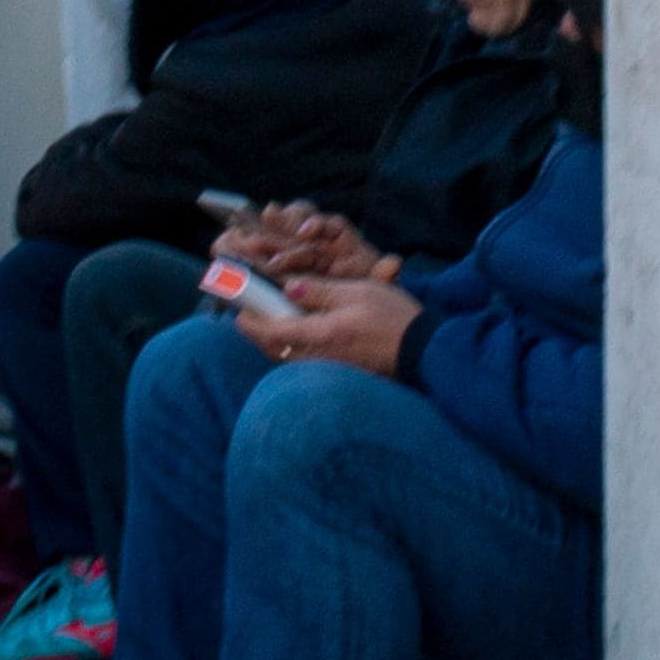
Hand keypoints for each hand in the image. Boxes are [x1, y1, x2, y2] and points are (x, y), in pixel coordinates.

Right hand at [222, 204, 393, 286]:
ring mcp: (289, 245)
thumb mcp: (373, 284)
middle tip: (261, 224)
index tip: (306, 231)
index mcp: (338, 238)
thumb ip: (382, 273)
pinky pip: (251, 246)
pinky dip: (236, 244)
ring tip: (232, 235)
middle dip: (276, 225)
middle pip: (290, 223)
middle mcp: (312, 237)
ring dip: (251, 233)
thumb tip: (394, 263)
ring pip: (268, 233)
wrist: (346, 306)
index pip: (325, 223)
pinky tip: (220, 246)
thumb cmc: (358, 289)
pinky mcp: (270, 256)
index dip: (313, 223)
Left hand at [246, 273, 421, 376]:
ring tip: (271, 320)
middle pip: (274, 349)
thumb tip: (288, 287)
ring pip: (288, 357)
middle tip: (248, 314)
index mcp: (321, 334)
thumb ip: (319, 291)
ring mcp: (328, 367)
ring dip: (274, 340)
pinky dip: (293, 347)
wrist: (422, 352)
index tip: (237, 311)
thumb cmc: (392, 318)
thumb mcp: (357, 292)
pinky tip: (299, 333)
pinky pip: (304, 361)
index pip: (272, 333)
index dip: (250, 322)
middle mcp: (319, 356)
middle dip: (258, 333)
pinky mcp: (338, 371)